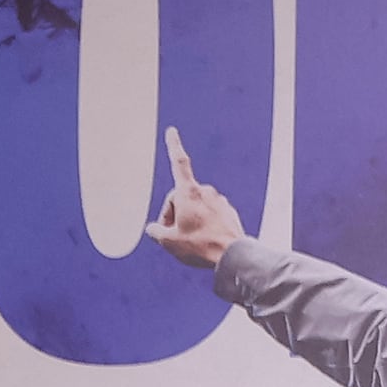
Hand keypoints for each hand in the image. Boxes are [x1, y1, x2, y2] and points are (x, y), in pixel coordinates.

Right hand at [146, 124, 244, 267]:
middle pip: (180, 197)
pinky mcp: (228, 212)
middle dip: (173, 213)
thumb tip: (153, 230)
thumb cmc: (200, 246)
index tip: (172, 131)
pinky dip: (203, 224)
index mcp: (189, 193)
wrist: (232, 256)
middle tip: (171, 235)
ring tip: (190, 241)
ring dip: (188, 219)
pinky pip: (209, 214)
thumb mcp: (169, 241)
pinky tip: (204, 240)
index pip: (178, 163)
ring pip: (195, 206)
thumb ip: (156, 232)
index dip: (173, 146)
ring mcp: (219, 201)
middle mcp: (206, 192)